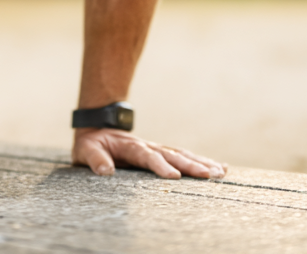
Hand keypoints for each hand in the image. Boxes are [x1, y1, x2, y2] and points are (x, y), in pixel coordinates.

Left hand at [72, 128, 226, 179]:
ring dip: (200, 162)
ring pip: (181, 155)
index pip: (147, 156)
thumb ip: (95, 159)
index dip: (160, 165)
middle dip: (190, 165)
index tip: (173, 177)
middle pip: (171, 154)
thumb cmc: (92, 144)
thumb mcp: (86, 150)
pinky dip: (202, 161)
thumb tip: (105, 170)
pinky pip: (183, 157)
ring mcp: (156, 149)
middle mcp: (147, 146)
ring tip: (220, 172)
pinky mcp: (162, 154)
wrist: (97, 130)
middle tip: (208, 175)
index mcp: (130, 146)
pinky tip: (220, 168)